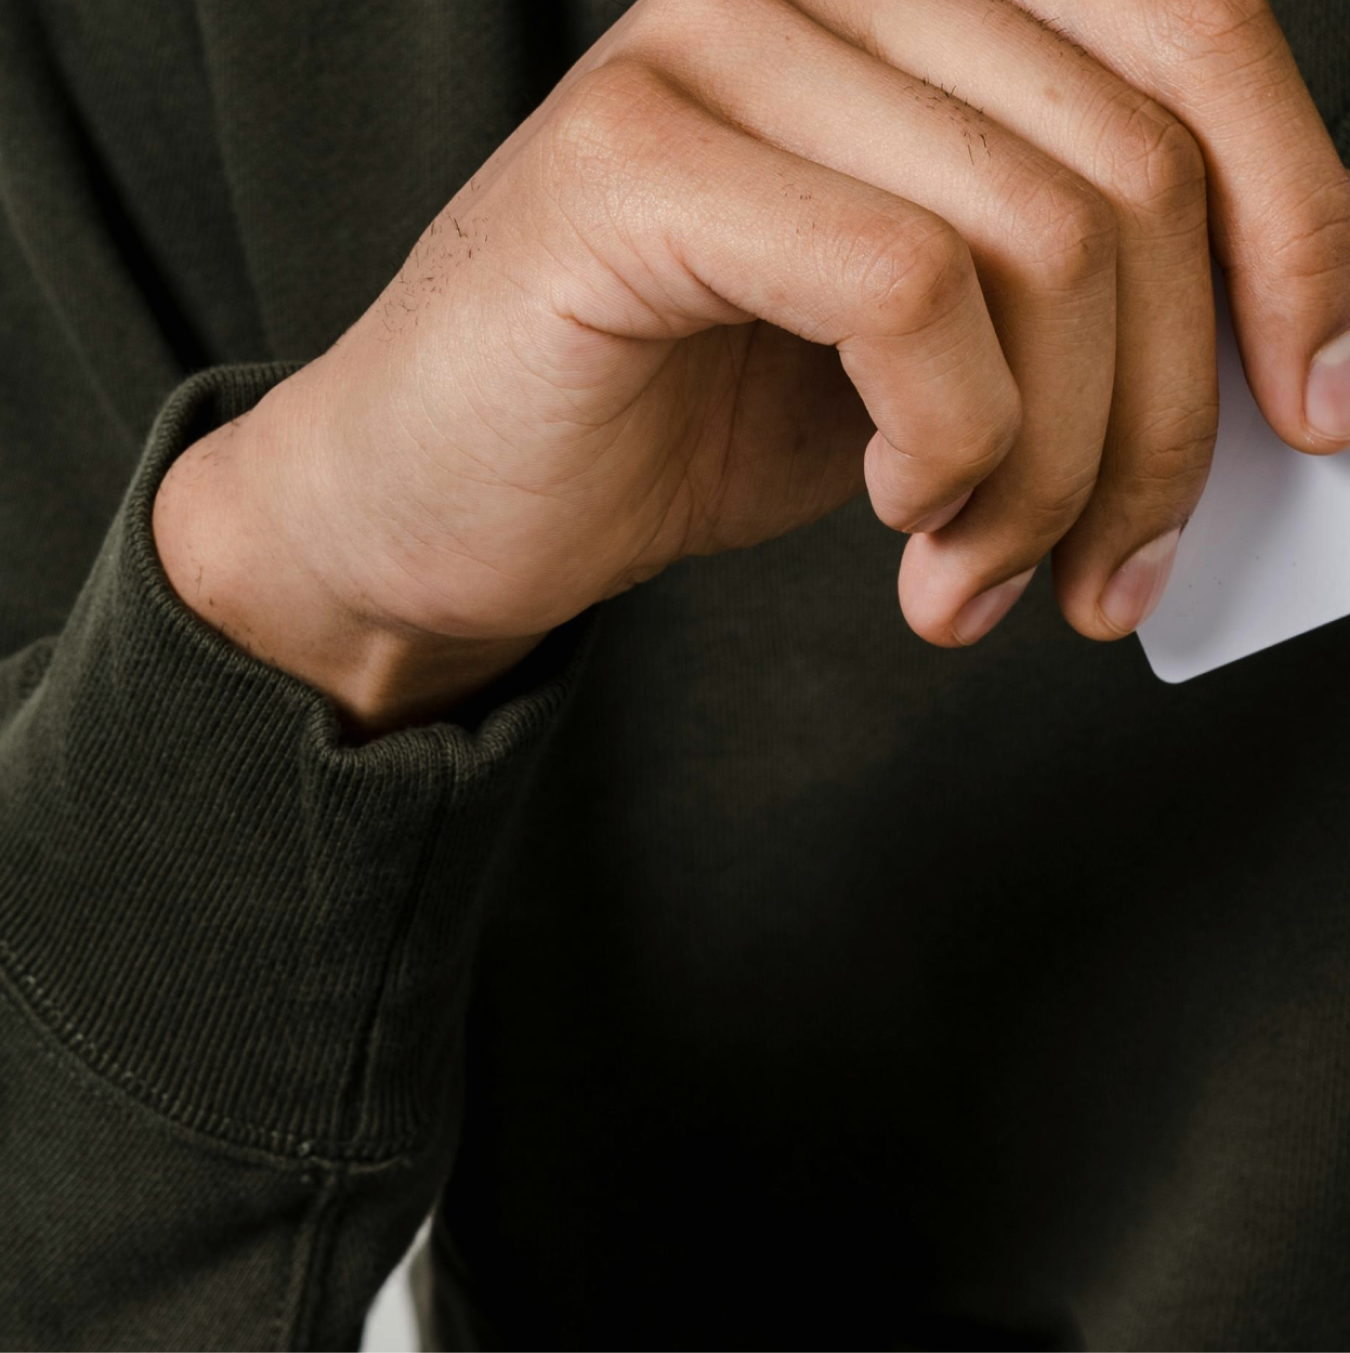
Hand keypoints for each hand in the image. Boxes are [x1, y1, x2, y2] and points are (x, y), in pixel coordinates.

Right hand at [159, 0, 1349, 729]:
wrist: (437, 506)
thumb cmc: (669, 432)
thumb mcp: (922, 376)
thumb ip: (1070, 333)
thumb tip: (1275, 386)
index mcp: (908, 10)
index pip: (1192, 46)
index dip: (1299, 234)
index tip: (1313, 418)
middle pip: (1135, 165)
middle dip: (1158, 424)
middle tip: (1104, 578)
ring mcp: (717, 45)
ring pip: (1041, 237)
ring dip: (1046, 469)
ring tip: (973, 581)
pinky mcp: (635, 159)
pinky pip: (903, 287)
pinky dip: (945, 446)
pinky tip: (897, 523)